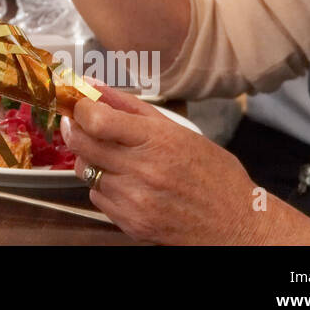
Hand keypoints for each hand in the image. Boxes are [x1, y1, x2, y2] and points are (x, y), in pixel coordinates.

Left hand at [61, 87, 267, 244]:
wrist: (235, 225)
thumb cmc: (213, 173)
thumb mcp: (178, 130)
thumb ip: (130, 107)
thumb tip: (93, 84)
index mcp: (156, 141)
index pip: (97, 120)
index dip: (79, 109)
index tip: (78, 104)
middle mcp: (142, 171)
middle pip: (82, 144)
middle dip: (74, 129)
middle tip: (79, 123)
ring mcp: (135, 200)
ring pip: (86, 171)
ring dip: (91, 160)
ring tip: (113, 157)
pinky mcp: (131, 224)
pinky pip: (98, 197)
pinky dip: (104, 187)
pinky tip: (126, 183)